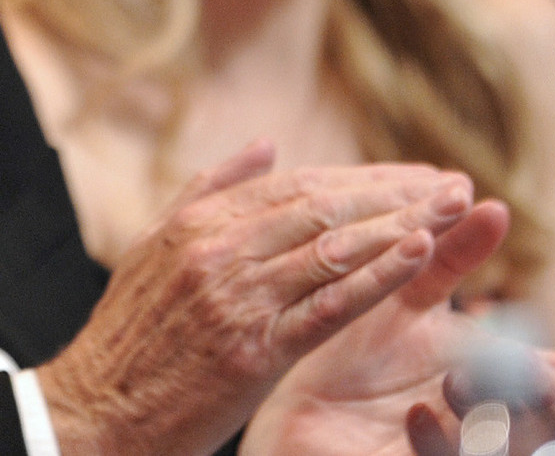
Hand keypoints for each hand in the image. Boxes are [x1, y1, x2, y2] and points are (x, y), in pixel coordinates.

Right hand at [37, 141, 475, 455]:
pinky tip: (420, 255)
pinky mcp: (255, 350)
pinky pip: (329, 304)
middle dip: (396, 192)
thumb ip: (208, 192)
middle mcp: (216, 249)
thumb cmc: (130, 336)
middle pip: (324, 207)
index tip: (414, 174)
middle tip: (453, 184)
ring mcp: (236, 297)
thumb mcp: (153, 249)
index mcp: (194, 222)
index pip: (295, 185)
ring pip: (334, 247)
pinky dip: (378, 275)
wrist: (98, 409)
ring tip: (456, 210)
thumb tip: (266, 146)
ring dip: (404, 223)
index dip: (362, 176)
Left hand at [241, 201, 554, 455]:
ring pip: (516, 448)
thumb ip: (445, 255)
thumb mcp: (400, 296)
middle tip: (527, 369)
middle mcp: (491, 418)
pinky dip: (440, 440)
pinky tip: (415, 414)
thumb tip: (489, 202)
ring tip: (458, 383)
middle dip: (553, 397)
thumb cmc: (349, 350)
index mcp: (496, 375)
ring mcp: (461, 448)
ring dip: (496, 415)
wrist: (286, 407)